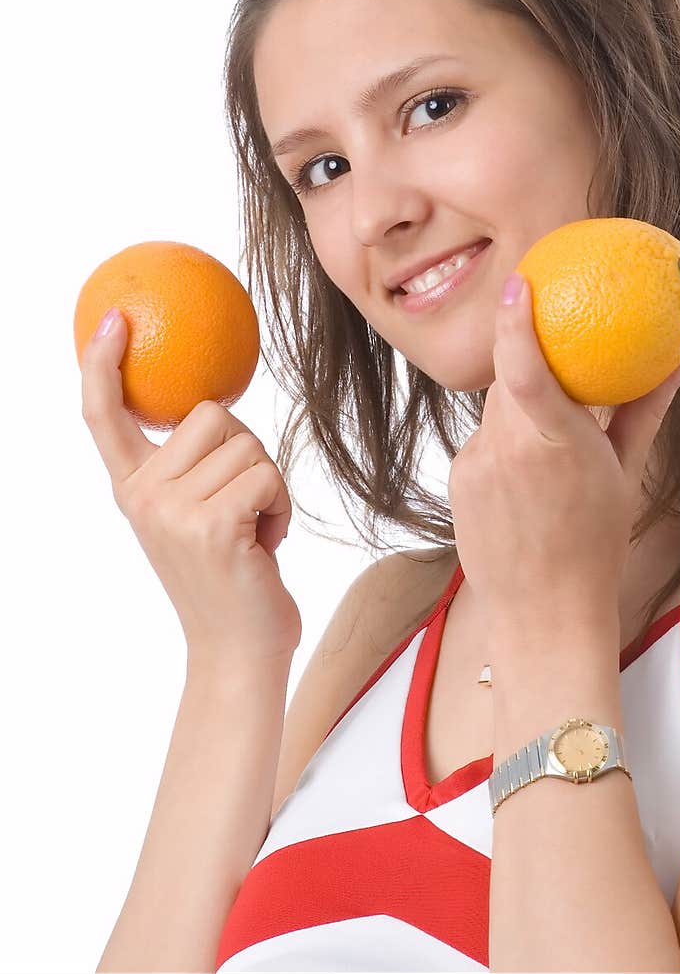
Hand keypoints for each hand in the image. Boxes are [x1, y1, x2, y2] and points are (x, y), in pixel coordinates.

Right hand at [80, 309, 301, 666]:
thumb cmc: (230, 579)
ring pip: (248, 445)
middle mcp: (141, 496)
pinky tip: (266, 545)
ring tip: (252, 533)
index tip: (113, 320)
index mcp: (132, 489)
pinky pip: (267, 475)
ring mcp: (171, 511)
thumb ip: (191, 469)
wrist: (238, 653)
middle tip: (241, 510)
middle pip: (213, 414)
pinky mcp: (211, 524)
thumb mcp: (194, 517)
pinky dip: (281, 506)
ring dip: (268, 486)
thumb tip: (218, 406)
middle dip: (246, 453)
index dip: (103, 365)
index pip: (105, 417)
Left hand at [447, 275, 679, 640]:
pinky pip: (483, 440)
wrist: (542, 615)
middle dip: (532, 361)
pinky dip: (506, 442)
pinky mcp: (457, 479)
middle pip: (510, 377)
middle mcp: (506, 451)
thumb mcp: (628, 471)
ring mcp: (475, 466)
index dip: (515, 321)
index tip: (518, 281)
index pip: (525, 370)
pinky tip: (528, 482)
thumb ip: (649, 405)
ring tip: (552, 441)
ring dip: (522, 409)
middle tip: (557, 349)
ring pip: (495, 409)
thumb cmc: (597, 543)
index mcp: (554, 446)